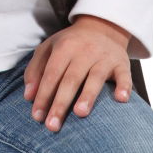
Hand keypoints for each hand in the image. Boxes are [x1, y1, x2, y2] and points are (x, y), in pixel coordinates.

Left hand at [23, 14, 131, 132]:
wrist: (101, 27)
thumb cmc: (70, 44)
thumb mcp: (49, 48)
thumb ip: (35, 70)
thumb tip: (28, 96)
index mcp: (64, 47)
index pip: (51, 74)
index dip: (43, 95)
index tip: (36, 116)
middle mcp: (84, 51)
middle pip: (71, 79)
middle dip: (61, 103)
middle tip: (52, 126)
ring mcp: (104, 57)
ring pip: (95, 78)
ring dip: (88, 95)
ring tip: (80, 113)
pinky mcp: (122, 64)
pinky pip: (124, 76)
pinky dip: (124, 87)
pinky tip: (121, 99)